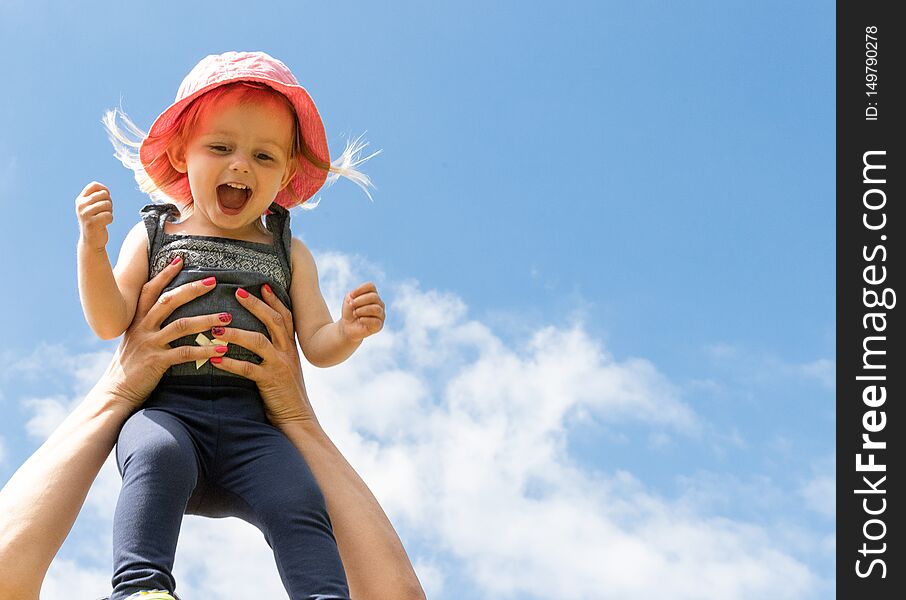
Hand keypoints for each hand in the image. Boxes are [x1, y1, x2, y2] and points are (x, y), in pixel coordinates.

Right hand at [75, 181, 113, 249]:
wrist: (91, 240)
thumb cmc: (95, 221)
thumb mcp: (92, 207)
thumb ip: (97, 197)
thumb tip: (106, 191)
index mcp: (80, 200)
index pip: (94, 185)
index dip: (104, 189)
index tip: (106, 198)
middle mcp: (80, 205)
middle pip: (103, 194)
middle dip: (109, 202)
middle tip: (106, 211)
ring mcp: (85, 214)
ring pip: (107, 204)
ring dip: (110, 211)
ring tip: (104, 217)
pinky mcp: (91, 223)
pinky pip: (109, 215)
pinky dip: (110, 219)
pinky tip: (104, 224)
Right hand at [99, 258, 231, 411]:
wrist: (115, 392)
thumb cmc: (130, 367)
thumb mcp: (135, 340)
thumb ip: (148, 326)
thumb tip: (166, 314)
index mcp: (137, 320)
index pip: (150, 290)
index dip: (164, 274)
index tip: (180, 258)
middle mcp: (142, 328)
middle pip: (168, 301)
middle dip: (192, 289)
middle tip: (214, 281)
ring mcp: (149, 344)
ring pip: (181, 325)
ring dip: (206, 320)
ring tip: (228, 317)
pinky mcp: (156, 362)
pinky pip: (185, 353)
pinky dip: (205, 350)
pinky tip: (222, 350)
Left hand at [210, 285, 317, 428]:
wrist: (298, 420)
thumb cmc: (285, 396)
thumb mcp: (284, 369)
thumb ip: (273, 354)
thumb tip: (254, 341)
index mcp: (290, 348)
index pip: (285, 317)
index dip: (274, 300)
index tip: (262, 285)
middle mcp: (287, 353)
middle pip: (274, 321)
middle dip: (256, 305)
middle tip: (238, 292)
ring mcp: (280, 366)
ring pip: (259, 341)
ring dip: (236, 332)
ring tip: (216, 327)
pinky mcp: (270, 381)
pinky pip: (248, 368)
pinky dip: (229, 362)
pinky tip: (214, 358)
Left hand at [339, 281, 385, 341]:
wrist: (348, 326)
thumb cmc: (350, 312)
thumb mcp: (348, 300)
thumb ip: (353, 296)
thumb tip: (359, 300)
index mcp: (373, 295)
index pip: (371, 286)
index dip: (360, 289)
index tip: (351, 296)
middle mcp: (379, 303)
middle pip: (374, 297)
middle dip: (359, 301)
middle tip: (352, 306)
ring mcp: (381, 314)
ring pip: (376, 308)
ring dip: (362, 310)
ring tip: (355, 313)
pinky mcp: (379, 325)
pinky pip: (375, 321)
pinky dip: (365, 320)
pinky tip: (360, 320)